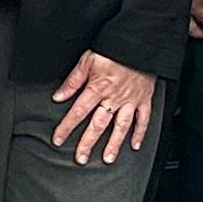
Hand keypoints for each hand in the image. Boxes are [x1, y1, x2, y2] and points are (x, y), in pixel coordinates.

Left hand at [49, 51, 156, 166]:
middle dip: (88, 143)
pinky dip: (140, 133)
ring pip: (121, 127)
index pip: (78, 112)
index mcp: (97, 88)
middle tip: (81, 158)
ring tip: (107, 158)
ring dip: (114, 144)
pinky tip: (135, 145)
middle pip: (98, 125)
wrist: (139, 42)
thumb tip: (58, 96)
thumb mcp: (87, 60)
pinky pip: (143, 119)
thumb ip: (72, 81)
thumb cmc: (113, 49)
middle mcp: (114, 97)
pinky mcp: (144, 99)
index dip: (67, 127)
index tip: (58, 139)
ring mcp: (130, 100)